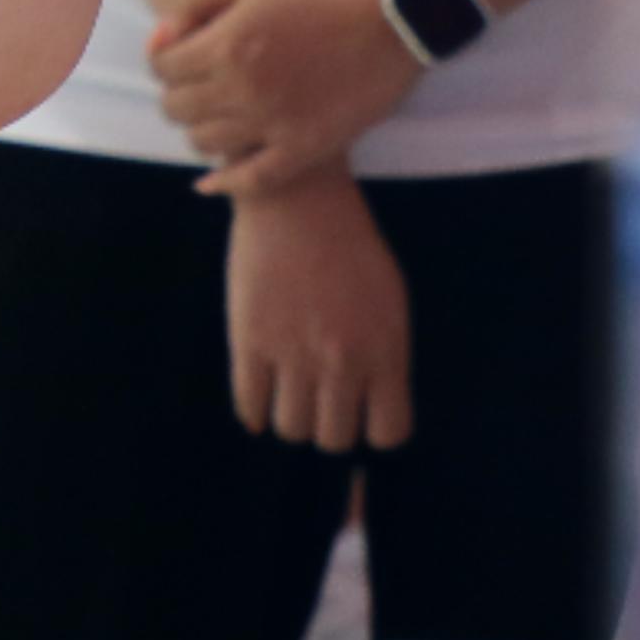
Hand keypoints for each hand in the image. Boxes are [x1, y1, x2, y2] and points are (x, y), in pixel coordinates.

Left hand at [152, 0, 419, 192]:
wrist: (393, 19)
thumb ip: (193, 5)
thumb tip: (160, 39)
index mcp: (226, 45)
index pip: (162, 69)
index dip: (164, 61)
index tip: (179, 58)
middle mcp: (243, 89)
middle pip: (175, 108)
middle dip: (178, 94)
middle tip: (197, 85)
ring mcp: (274, 124)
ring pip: (204, 144)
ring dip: (199, 129)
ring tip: (215, 115)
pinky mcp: (306, 148)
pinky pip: (252, 181)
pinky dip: (225, 184)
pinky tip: (209, 183)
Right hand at [225, 167, 414, 452]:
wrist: (299, 202)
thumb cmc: (350, 248)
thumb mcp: (390, 303)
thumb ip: (385, 355)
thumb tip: (372, 403)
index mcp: (385, 351)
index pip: (388, 432)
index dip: (374, 428)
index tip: (362, 412)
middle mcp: (341, 360)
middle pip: (334, 437)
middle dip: (328, 425)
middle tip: (321, 402)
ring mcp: (293, 353)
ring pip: (292, 428)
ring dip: (291, 418)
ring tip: (289, 394)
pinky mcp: (250, 340)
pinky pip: (249, 404)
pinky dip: (254, 412)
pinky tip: (259, 395)